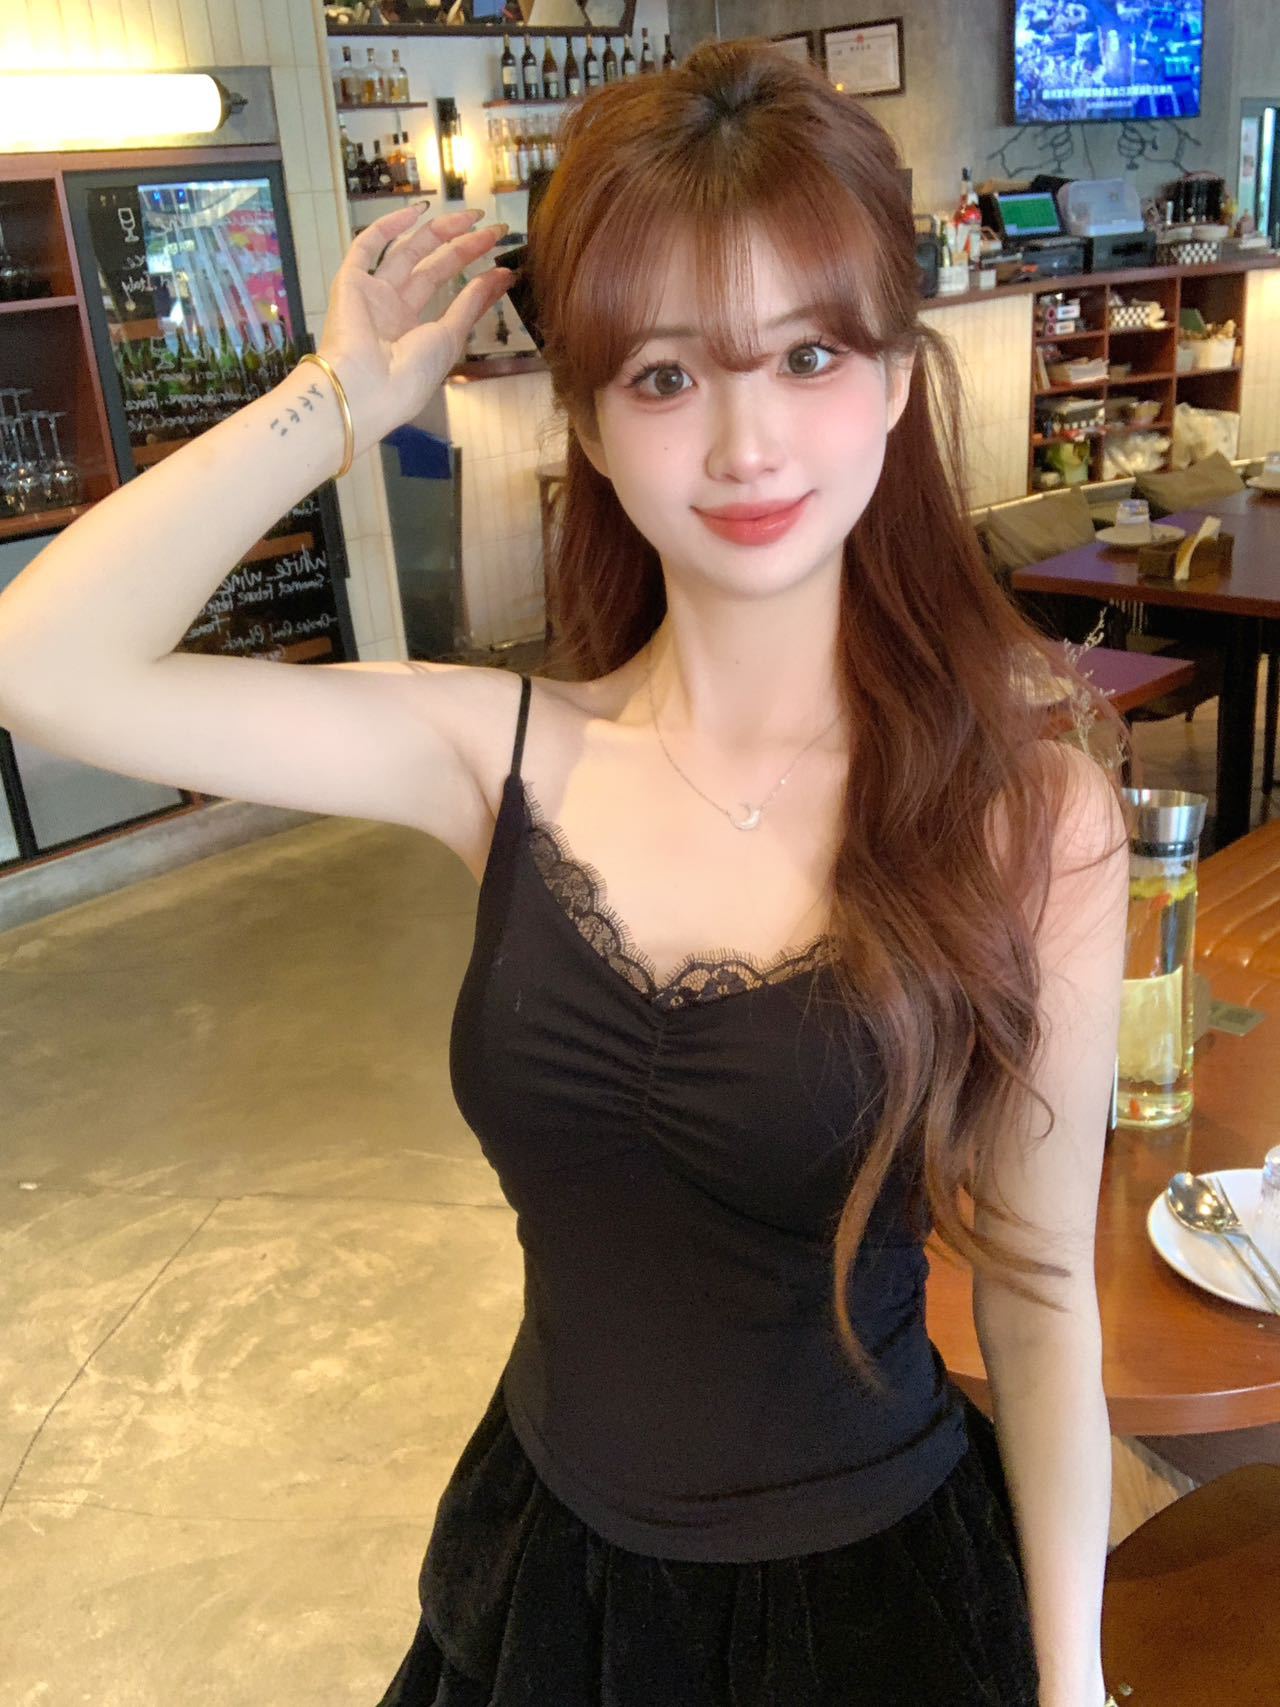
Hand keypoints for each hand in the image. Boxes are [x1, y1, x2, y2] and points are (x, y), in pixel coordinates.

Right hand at [316, 201, 513, 454]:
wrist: (367, 388)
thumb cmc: (410, 375)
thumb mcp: (450, 338)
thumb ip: (471, 305)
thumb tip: (498, 278)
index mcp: (415, 332)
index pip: (451, 296)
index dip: (478, 280)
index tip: (505, 267)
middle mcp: (393, 310)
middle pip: (432, 268)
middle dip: (464, 248)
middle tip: (495, 231)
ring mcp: (371, 294)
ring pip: (407, 251)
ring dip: (438, 232)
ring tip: (472, 217)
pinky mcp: (350, 282)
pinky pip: (367, 246)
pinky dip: (388, 226)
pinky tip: (418, 210)